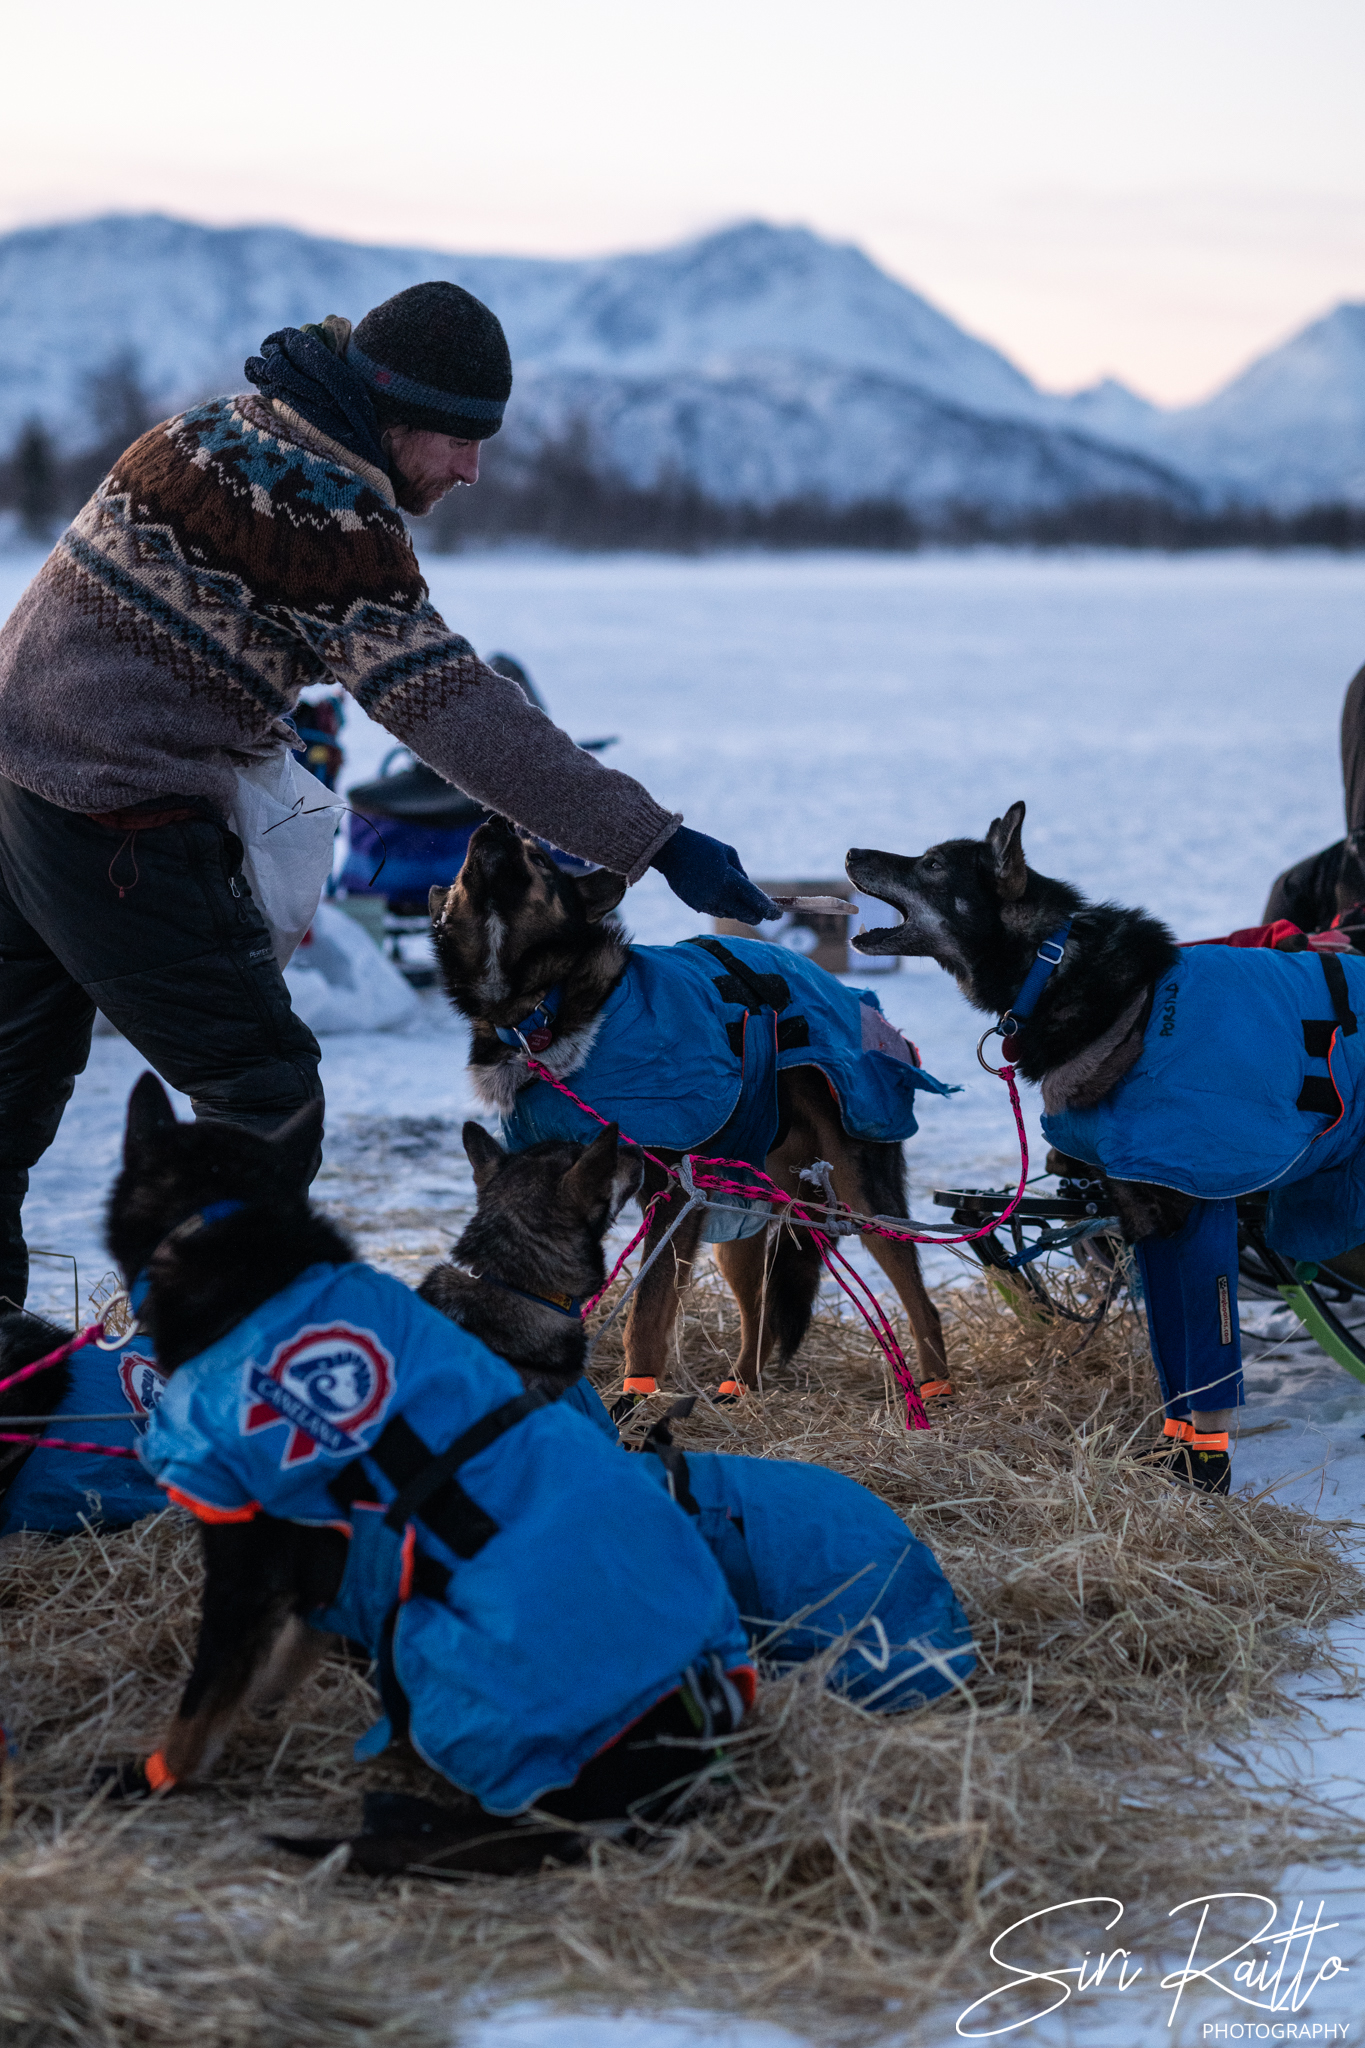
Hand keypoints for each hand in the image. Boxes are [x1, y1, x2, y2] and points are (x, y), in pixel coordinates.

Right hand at [650, 827, 778, 922]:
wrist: (671, 852)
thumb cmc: (703, 847)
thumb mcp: (729, 853)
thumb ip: (742, 873)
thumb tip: (751, 891)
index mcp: (730, 880)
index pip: (756, 901)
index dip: (769, 910)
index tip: (778, 914)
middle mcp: (720, 895)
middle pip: (747, 916)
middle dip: (758, 915)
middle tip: (764, 912)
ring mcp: (707, 903)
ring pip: (732, 914)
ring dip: (739, 910)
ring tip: (739, 897)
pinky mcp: (697, 906)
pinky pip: (717, 911)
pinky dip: (724, 907)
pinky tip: (722, 895)